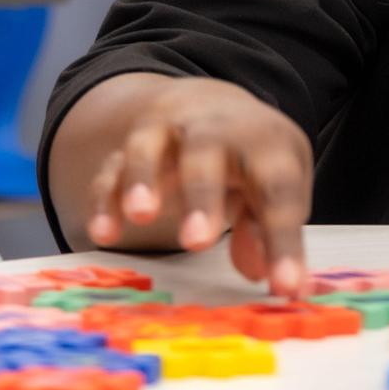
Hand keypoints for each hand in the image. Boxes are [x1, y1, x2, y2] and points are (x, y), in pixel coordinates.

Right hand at [83, 76, 312, 295]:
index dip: (282, 239)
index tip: (284, 286)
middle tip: (198, 241)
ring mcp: (166, 132)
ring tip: (142, 215)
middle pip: (207, 154)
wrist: (208, 104)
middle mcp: (214, 129)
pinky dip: (106, 199)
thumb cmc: (251, 158)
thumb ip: (268, 229)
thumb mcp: (276, 184)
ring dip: (143, 179)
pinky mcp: (130, 145)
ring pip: (149, 148)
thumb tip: (272, 278)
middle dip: (202, 195)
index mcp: (265, 141)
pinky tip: (104, 234)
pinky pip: (112, 169)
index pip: (278, 188)